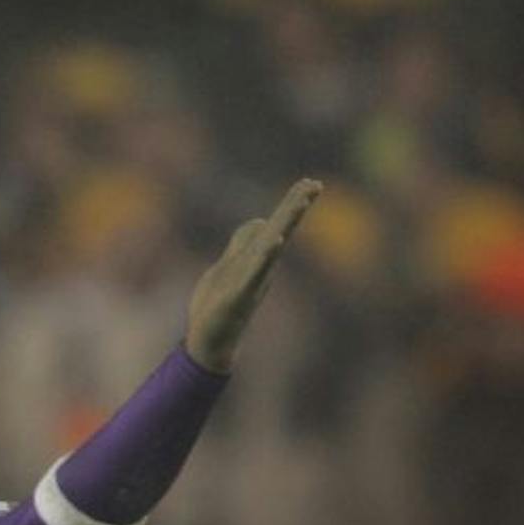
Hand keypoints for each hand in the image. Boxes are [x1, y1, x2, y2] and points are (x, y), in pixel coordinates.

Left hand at [184, 178, 321, 372]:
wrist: (208, 342)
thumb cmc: (216, 305)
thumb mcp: (228, 266)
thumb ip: (242, 245)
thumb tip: (259, 221)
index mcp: (256, 259)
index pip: (276, 225)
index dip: (290, 204)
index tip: (309, 182)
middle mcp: (259, 268)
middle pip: (279, 231)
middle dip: (295, 207)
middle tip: (315, 185)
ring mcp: (251, 281)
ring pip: (271, 247)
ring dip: (285, 224)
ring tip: (300, 203)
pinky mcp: (239, 296)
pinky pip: (255, 273)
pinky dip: (265, 257)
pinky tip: (274, 241)